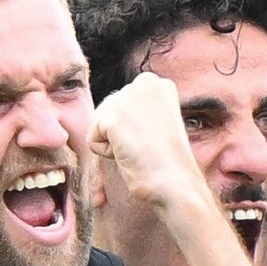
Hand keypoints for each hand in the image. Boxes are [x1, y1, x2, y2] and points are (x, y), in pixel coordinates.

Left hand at [88, 73, 209, 213]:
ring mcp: (128, 98)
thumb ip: (137, 111)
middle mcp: (144, 83)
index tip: (155, 138)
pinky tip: (129, 155)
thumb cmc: (167, 161)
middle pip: (108, 110)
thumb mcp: (156, 123)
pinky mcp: (112, 118)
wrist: (174, 182)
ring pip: (99, 123)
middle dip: (121, 133)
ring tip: (139, 150)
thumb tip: (107, 111)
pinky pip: (92, 139)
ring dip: (113, 143)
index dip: (133, 127)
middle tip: (147, 146)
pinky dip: (106, 153)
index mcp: (159, 84)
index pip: (124, 101)